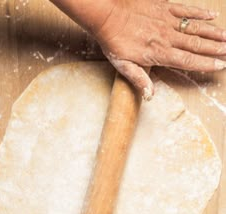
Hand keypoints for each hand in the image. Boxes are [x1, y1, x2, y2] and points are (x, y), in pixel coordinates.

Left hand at [93, 0, 225, 98]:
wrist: (107, 13)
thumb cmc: (114, 41)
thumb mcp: (123, 66)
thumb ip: (139, 80)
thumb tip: (150, 96)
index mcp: (159, 53)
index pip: (188, 60)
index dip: (205, 63)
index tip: (220, 65)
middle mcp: (167, 37)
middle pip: (196, 44)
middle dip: (215, 48)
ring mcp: (167, 21)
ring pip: (195, 28)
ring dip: (212, 33)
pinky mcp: (164, 7)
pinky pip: (186, 10)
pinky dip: (199, 13)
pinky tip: (211, 15)